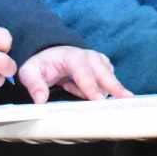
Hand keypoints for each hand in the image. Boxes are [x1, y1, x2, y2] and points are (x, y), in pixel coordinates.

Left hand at [16, 46, 132, 104]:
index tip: (99, 101)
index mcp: (73, 56)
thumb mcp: (29, 72)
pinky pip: (105, 84)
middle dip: (115, 86)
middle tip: (127, 99)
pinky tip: (76, 88)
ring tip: (69, 88)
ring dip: (95, 91)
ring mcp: (99, 62)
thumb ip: (34, 85)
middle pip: (105, 74)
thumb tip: (40, 100)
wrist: (51, 54)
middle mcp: (90, 57)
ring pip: (106, 81)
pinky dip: (95, 91)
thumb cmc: (41, 64)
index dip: (91, 87)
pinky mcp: (104, 68)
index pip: (84, 73)